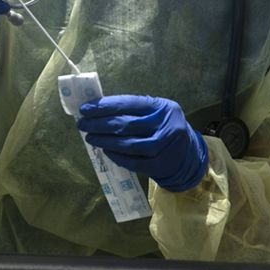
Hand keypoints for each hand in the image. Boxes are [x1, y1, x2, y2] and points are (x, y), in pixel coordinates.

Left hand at [77, 95, 208, 191]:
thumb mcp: (156, 113)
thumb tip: (97, 110)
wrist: (187, 155)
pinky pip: (132, 161)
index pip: (128, 104)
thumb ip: (133, 110)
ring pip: (127, 144)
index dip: (104, 106)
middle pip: (125, 124)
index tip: (85, 109)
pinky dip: (116, 156)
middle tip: (82, 124)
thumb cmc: (163, 129)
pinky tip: (105, 151)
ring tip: (90, 137)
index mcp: (163, 107)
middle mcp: (165, 126)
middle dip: (99, 124)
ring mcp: (163, 147)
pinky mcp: (159, 165)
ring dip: (104, 141)